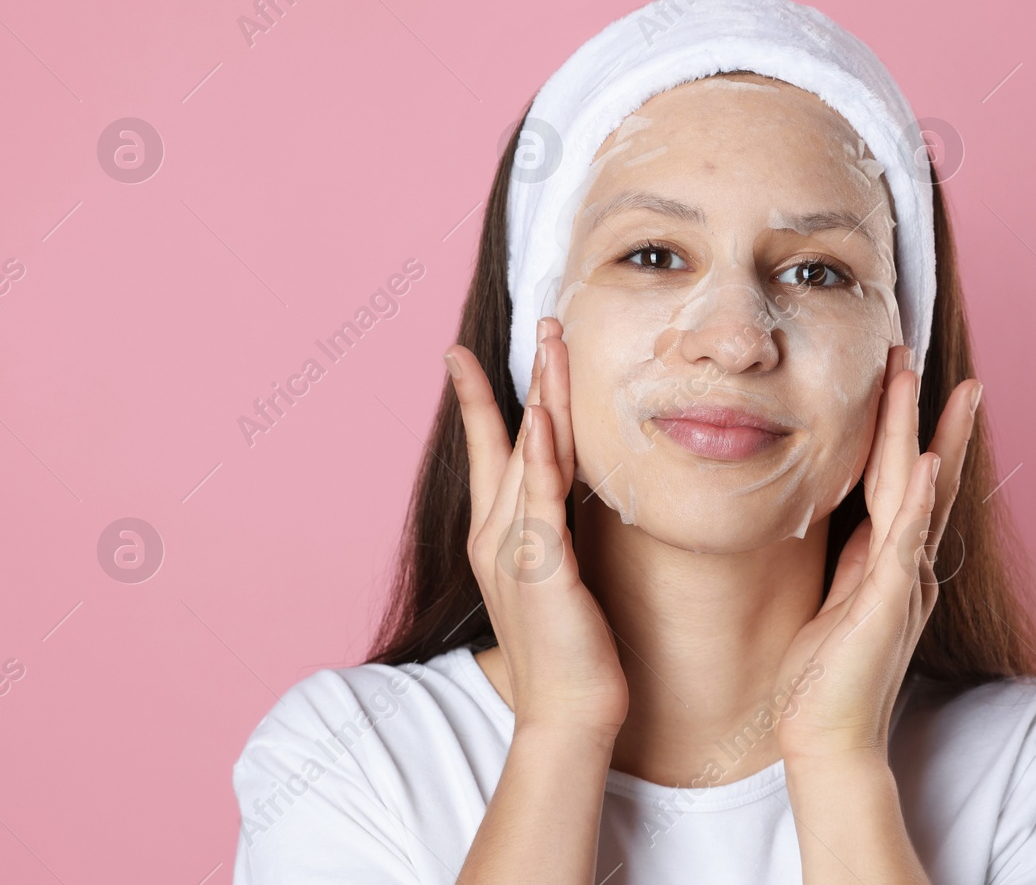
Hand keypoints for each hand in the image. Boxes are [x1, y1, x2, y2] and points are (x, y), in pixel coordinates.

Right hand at [445, 317, 627, 737]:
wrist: (569, 713)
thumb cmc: (570, 653)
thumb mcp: (556, 580)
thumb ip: (551, 537)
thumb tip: (560, 508)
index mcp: (497, 537)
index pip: (490, 451)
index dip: (481, 401)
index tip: (465, 355)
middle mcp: (496, 535)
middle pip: (511, 438)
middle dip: (523, 376)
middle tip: (542, 322)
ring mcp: (513, 548)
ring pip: (527, 453)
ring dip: (541, 393)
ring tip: (552, 341)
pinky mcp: (541, 567)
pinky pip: (541, 499)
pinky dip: (541, 455)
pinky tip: (543, 415)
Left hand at [772, 345, 980, 762]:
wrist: (825, 740)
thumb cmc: (822, 679)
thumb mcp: (835, 600)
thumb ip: (849, 560)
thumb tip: (846, 519)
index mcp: (891, 564)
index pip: (903, 483)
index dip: (908, 430)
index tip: (909, 381)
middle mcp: (907, 567)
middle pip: (921, 474)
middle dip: (924, 413)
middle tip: (924, 356)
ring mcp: (902, 583)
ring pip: (916, 493)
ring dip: (922, 432)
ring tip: (927, 380)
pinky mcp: (887, 604)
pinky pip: (905, 541)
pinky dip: (919, 499)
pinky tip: (928, 461)